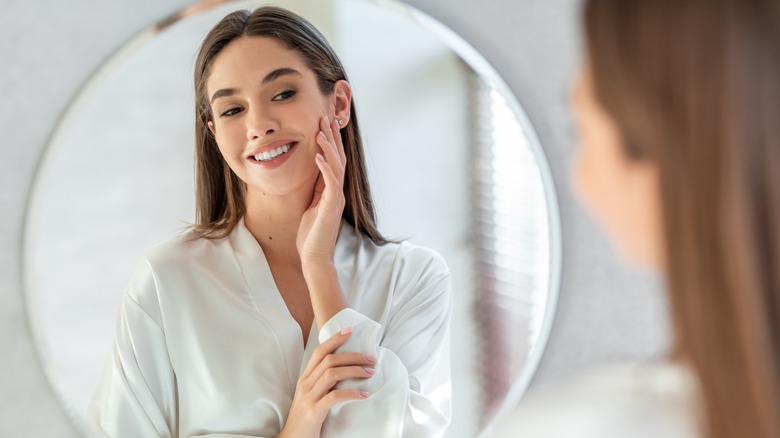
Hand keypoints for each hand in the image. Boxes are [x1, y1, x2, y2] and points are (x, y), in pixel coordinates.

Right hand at [278, 327, 374, 437]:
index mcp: (305, 378)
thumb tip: (345, 370)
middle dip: (352, 356)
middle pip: (329, 360)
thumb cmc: (306, 417)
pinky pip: (334, 397)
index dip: (334, 339)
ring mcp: (309, 397)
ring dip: (354, 370)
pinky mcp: (314, 412)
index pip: (319, 352)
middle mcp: (305, 384)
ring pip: (332, 374)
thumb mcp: (311, 395)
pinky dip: (352, 393)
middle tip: (371, 358)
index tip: (350, 331)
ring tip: (370, 372)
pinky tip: (364, 394)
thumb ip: (323, 382)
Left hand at [296, 116, 346, 265]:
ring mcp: (335, 199)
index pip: (334, 162)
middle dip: (332, 139)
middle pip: (338, 159)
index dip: (330, 143)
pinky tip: (317, 155)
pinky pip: (330, 183)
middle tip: (326, 118)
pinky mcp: (331, 207)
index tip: (324, 125)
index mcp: (331, 192)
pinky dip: (324, 167)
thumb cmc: (310, 236)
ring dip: (329, 148)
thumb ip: (315, 191)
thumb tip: (313, 175)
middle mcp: (337, 193)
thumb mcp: (311, 207)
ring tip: (321, 131)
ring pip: (336, 167)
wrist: (315, 258)